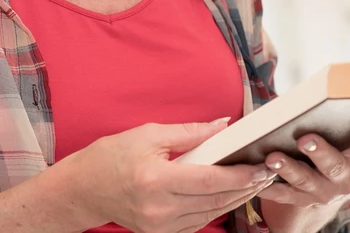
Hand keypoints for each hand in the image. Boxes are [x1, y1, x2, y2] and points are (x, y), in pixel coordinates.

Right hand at [72, 119, 278, 232]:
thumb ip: (189, 132)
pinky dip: (216, 210)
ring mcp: (159, 225)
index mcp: (155, 179)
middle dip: (245, 187)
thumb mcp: (148, 134)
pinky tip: (228, 197)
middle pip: (214, 200)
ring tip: (254, 184)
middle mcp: (159, 208)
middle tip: (267, 173)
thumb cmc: (111, 156)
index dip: (239, 176)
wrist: (83, 189)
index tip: (260, 167)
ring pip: (210, 214)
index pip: (209, 180)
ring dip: (235, 200)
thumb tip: (222, 126)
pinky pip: (196, 223)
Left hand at [257, 115, 349, 208]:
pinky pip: (282, 193)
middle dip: (320, 153)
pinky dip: (267, 184)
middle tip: (306, 138)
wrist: (334, 185)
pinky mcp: (301, 199)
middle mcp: (349, 177)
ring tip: (272, 156)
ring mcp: (325, 191)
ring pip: (306, 181)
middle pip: (335, 165)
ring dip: (288, 168)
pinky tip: (253, 171)